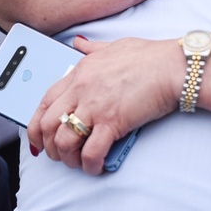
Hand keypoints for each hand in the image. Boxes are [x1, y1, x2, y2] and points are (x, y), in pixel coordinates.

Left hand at [27, 36, 181, 174]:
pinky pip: (91, 152)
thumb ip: (92, 48)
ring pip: (64, 141)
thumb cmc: (150, 56)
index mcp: (81, 71)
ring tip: (78, 162)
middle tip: (58, 154)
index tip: (39, 137)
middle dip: (49, 145)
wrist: (173, 67)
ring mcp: (96, 106)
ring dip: (67, 158)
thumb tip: (78, 43)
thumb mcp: (115, 46)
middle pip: (48, 124)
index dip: (37, 124)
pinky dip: (90, 164)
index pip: (45, 101)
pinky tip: (96, 167)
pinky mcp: (113, 122)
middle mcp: (82, 89)